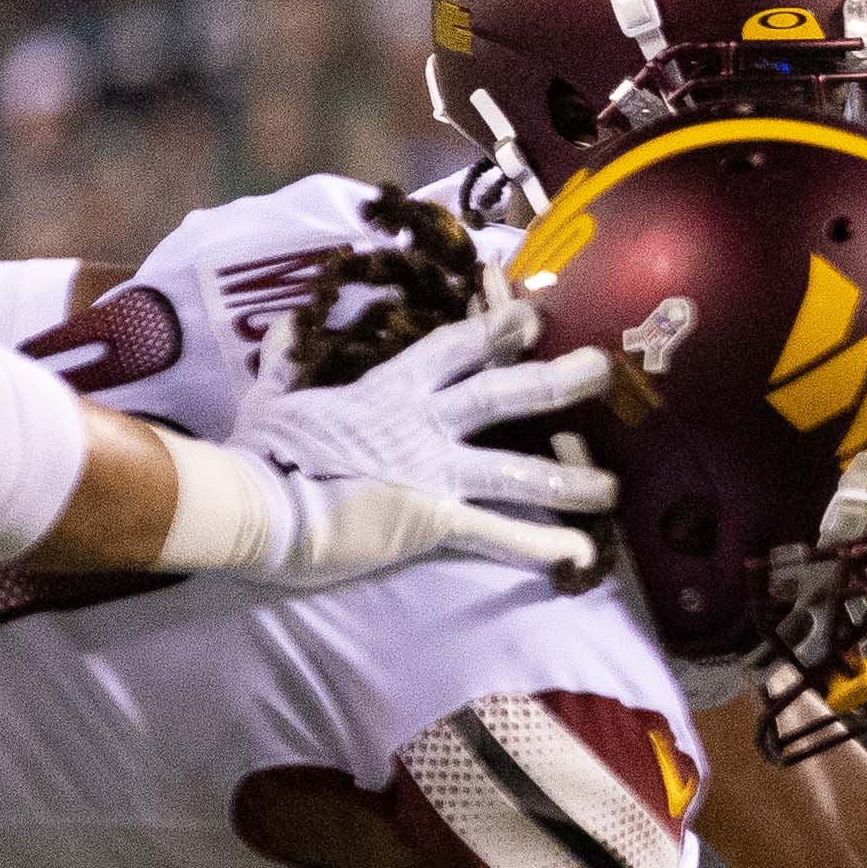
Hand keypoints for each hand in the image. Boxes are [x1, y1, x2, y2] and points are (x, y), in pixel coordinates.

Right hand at [201, 298, 615, 585]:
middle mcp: (424, 425)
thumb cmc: (259, 451)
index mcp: (390, 392)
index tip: (532, 315)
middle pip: (505, 394)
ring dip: (570, 477)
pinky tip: (583, 552)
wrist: (252, 504)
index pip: (454, 348)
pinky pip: (498, 533)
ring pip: (518, 470)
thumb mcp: (271, 396)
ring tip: (614, 486)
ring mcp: (434, 472)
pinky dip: (542, 545)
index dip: (497, 328)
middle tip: (602, 368)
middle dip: (559, 380)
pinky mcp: (434, 519)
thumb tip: (286, 325)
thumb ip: (288, 361)